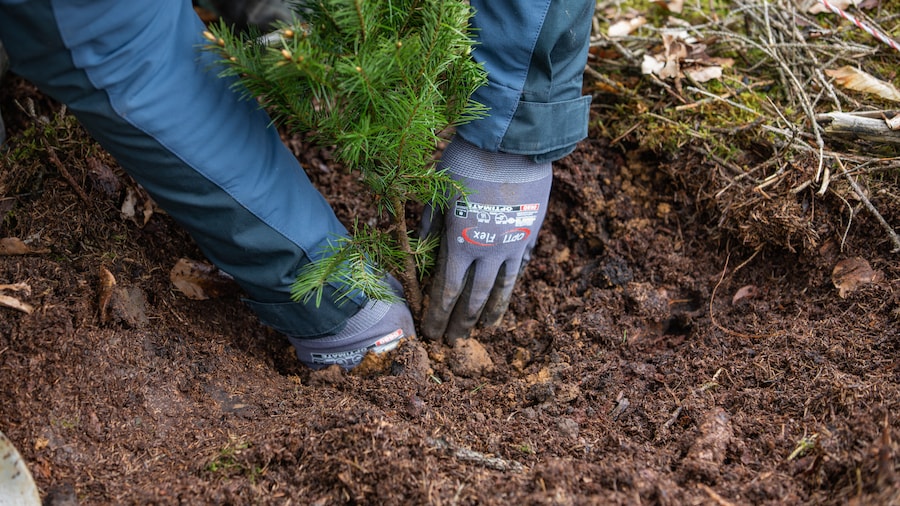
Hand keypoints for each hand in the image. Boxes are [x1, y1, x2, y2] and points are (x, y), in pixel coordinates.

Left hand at [421, 138, 550, 342]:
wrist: (512, 143)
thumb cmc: (466, 162)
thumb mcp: (439, 192)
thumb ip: (430, 225)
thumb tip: (420, 249)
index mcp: (458, 243)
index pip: (445, 291)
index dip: (438, 315)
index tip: (431, 333)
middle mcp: (486, 252)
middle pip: (473, 298)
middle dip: (461, 323)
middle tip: (454, 343)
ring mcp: (512, 245)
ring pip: (501, 289)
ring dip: (491, 313)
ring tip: (485, 331)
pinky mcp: (530, 234)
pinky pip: (519, 267)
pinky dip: (511, 285)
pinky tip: (506, 296)